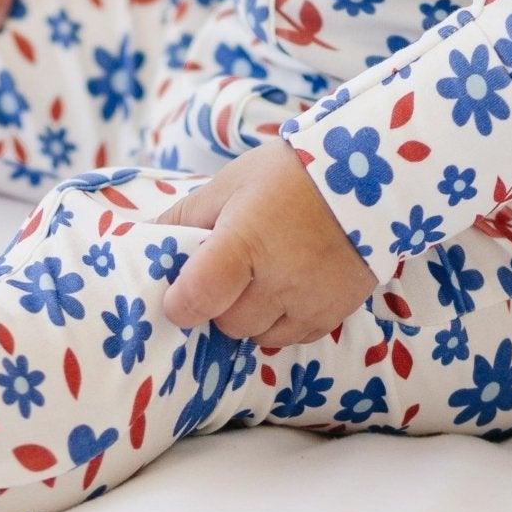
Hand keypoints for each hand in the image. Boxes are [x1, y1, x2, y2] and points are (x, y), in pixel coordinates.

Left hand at [155, 141, 377, 346]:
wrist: (368, 174)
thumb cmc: (287, 174)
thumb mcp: (229, 183)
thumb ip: (185, 217)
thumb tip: (142, 238)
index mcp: (243, 242)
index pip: (197, 297)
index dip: (179, 302)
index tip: (178, 293)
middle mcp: (277, 280)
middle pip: (227, 323)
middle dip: (219, 304)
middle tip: (228, 272)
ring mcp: (309, 301)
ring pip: (259, 337)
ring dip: (252, 316)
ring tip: (261, 276)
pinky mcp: (335, 313)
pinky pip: (294, 338)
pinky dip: (283, 321)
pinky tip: (287, 286)